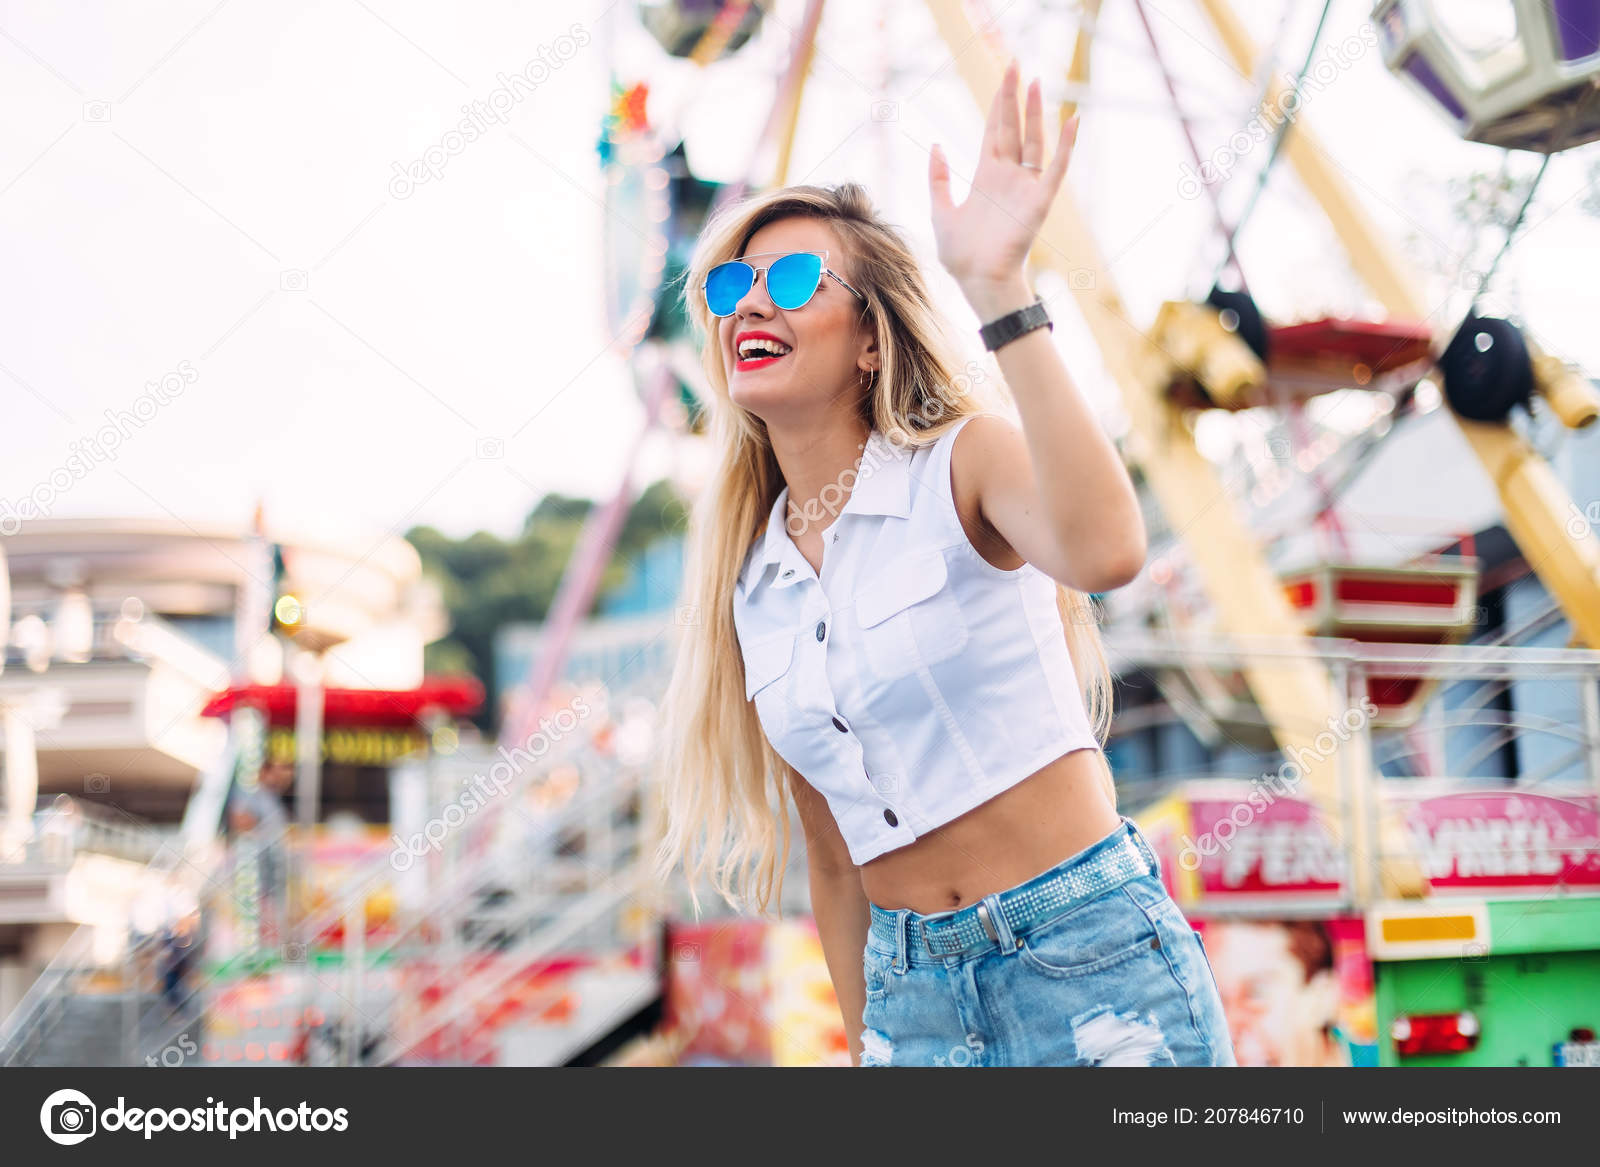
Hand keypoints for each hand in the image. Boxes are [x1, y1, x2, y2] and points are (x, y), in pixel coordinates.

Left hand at [929, 60, 1079, 315]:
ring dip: (1035, 112)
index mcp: (987, 177)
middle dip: (1013, 97)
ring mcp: (1025, 187)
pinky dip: (1065, 145)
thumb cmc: (961, 255)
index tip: (1002, 76)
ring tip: (1035, 82)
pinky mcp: (1039, 201)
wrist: (978, 281)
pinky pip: (1056, 169)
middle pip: (1013, 128)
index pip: (995, 131)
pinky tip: (1072, 121)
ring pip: (1034, 141)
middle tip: (1014, 64)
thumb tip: (938, 146)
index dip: (998, 104)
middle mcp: (1009, 177)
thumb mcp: (940, 211)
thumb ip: (938, 179)